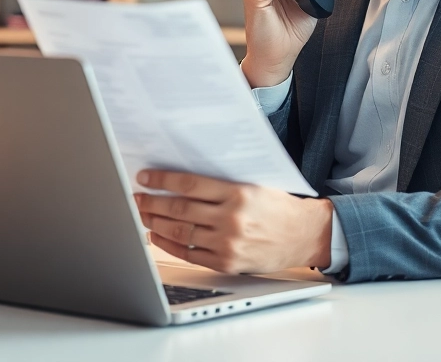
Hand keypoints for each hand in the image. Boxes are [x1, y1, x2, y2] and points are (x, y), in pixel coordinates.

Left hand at [134, 169, 333, 273]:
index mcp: (238, 193)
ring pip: (181, 231)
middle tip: (136, 198)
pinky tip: (157, 236)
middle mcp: (231, 218)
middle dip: (152, 202)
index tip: (144, 178)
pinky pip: (190, 253)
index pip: (189, 184)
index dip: (162, 181)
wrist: (304, 235)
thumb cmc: (278, 207)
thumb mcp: (253, 185)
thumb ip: (221, 184)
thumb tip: (181, 179)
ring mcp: (228, 242)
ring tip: (143, 215)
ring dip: (156, 222)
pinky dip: (169, 244)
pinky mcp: (227, 262)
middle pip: (180, 209)